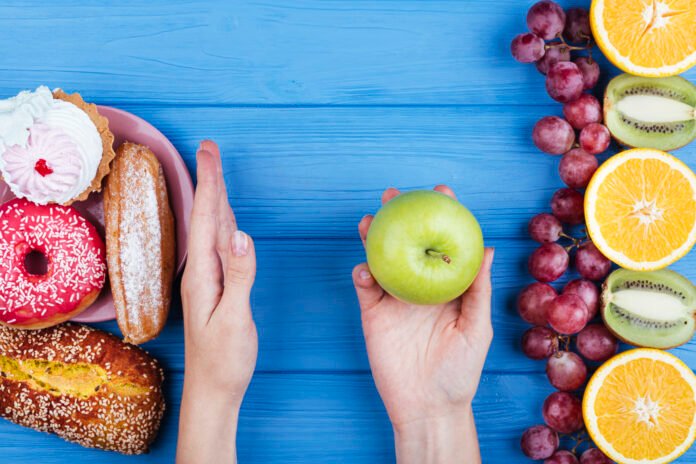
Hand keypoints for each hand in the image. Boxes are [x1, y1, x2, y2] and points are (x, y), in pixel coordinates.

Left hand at [177, 141, 256, 463]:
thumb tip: (242, 234)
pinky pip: (219, 246)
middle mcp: (201, 272)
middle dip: (210, 181)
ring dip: (215, 199)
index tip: (209, 151)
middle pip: (207, 218)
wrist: (212, 392)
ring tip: (216, 175)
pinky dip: (222, 223)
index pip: (208, 219)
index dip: (211, 182)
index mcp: (204, 275)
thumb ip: (239, 275)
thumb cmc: (224, 360)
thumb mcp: (234, 318)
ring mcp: (207, 281)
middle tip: (210, 149)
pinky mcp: (215, 289)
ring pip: (212, 230)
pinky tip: (226, 222)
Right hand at [352, 185, 493, 463]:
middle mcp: (419, 286)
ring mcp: (394, 299)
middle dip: (399, 216)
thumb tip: (486, 249)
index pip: (444, 243)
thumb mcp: (477, 328)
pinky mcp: (373, 314)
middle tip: (394, 194)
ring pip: (381, 258)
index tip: (442, 192)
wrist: (428, 406)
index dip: (442, 216)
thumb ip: (478, 290)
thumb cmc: (461, 370)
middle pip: (407, 242)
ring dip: (372, 237)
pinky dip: (362, 273)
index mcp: (446, 286)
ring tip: (369, 220)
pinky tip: (365, 268)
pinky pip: (365, 287)